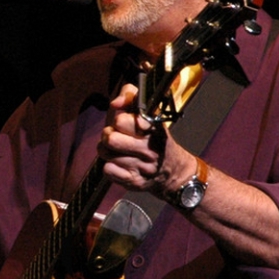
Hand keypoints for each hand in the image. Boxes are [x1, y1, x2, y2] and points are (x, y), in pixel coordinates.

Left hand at [98, 83, 193, 197]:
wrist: (173, 171)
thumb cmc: (154, 138)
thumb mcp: (149, 113)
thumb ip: (131, 97)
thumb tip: (115, 102)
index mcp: (153, 128)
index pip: (123, 121)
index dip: (120, 120)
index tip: (124, 123)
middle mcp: (149, 149)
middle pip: (110, 138)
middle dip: (108, 135)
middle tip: (116, 136)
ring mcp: (142, 167)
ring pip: (105, 153)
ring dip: (107, 150)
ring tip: (117, 149)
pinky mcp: (134, 181)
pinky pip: (107, 170)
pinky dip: (109, 166)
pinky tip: (119, 164)